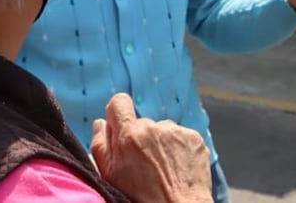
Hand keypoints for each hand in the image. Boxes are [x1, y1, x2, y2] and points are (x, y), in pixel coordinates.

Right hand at [91, 93, 211, 202]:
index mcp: (129, 135)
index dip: (118, 113)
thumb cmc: (139, 198)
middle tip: (144, 164)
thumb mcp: (109, 176)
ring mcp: (176, 132)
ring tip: (162, 169)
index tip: (121, 126)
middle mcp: (153, 128)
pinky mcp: (194, 138)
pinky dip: (179, 149)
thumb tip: (101, 122)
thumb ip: (101, 145)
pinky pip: (181, 136)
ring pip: (163, 130)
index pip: (119, 102)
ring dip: (161, 144)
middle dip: (141, 139)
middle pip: (142, 123)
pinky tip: (177, 168)